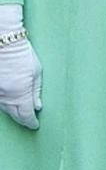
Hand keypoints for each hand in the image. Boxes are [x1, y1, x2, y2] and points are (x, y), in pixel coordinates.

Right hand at [0, 4, 41, 129]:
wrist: (4, 44)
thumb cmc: (24, 55)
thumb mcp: (37, 71)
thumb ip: (36, 91)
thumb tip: (37, 107)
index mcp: (20, 93)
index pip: (26, 115)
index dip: (31, 122)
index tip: (35, 126)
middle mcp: (6, 97)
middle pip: (14, 115)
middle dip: (23, 120)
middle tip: (30, 123)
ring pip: (5, 110)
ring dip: (14, 113)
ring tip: (22, 116)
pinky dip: (6, 106)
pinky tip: (10, 106)